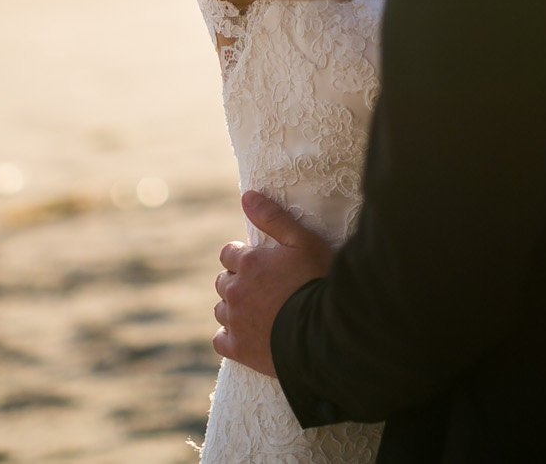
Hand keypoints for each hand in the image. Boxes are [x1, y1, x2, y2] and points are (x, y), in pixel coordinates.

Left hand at [211, 191, 332, 377]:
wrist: (326, 332)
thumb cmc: (318, 282)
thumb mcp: (303, 242)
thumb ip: (273, 218)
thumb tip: (246, 196)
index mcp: (248, 263)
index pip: (228, 254)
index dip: (243, 258)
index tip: (259, 265)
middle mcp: (235, 291)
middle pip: (223, 282)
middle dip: (237, 282)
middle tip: (262, 289)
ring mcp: (235, 321)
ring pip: (221, 310)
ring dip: (234, 309)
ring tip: (259, 313)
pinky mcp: (239, 349)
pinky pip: (220, 340)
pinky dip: (229, 338)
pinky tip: (246, 336)